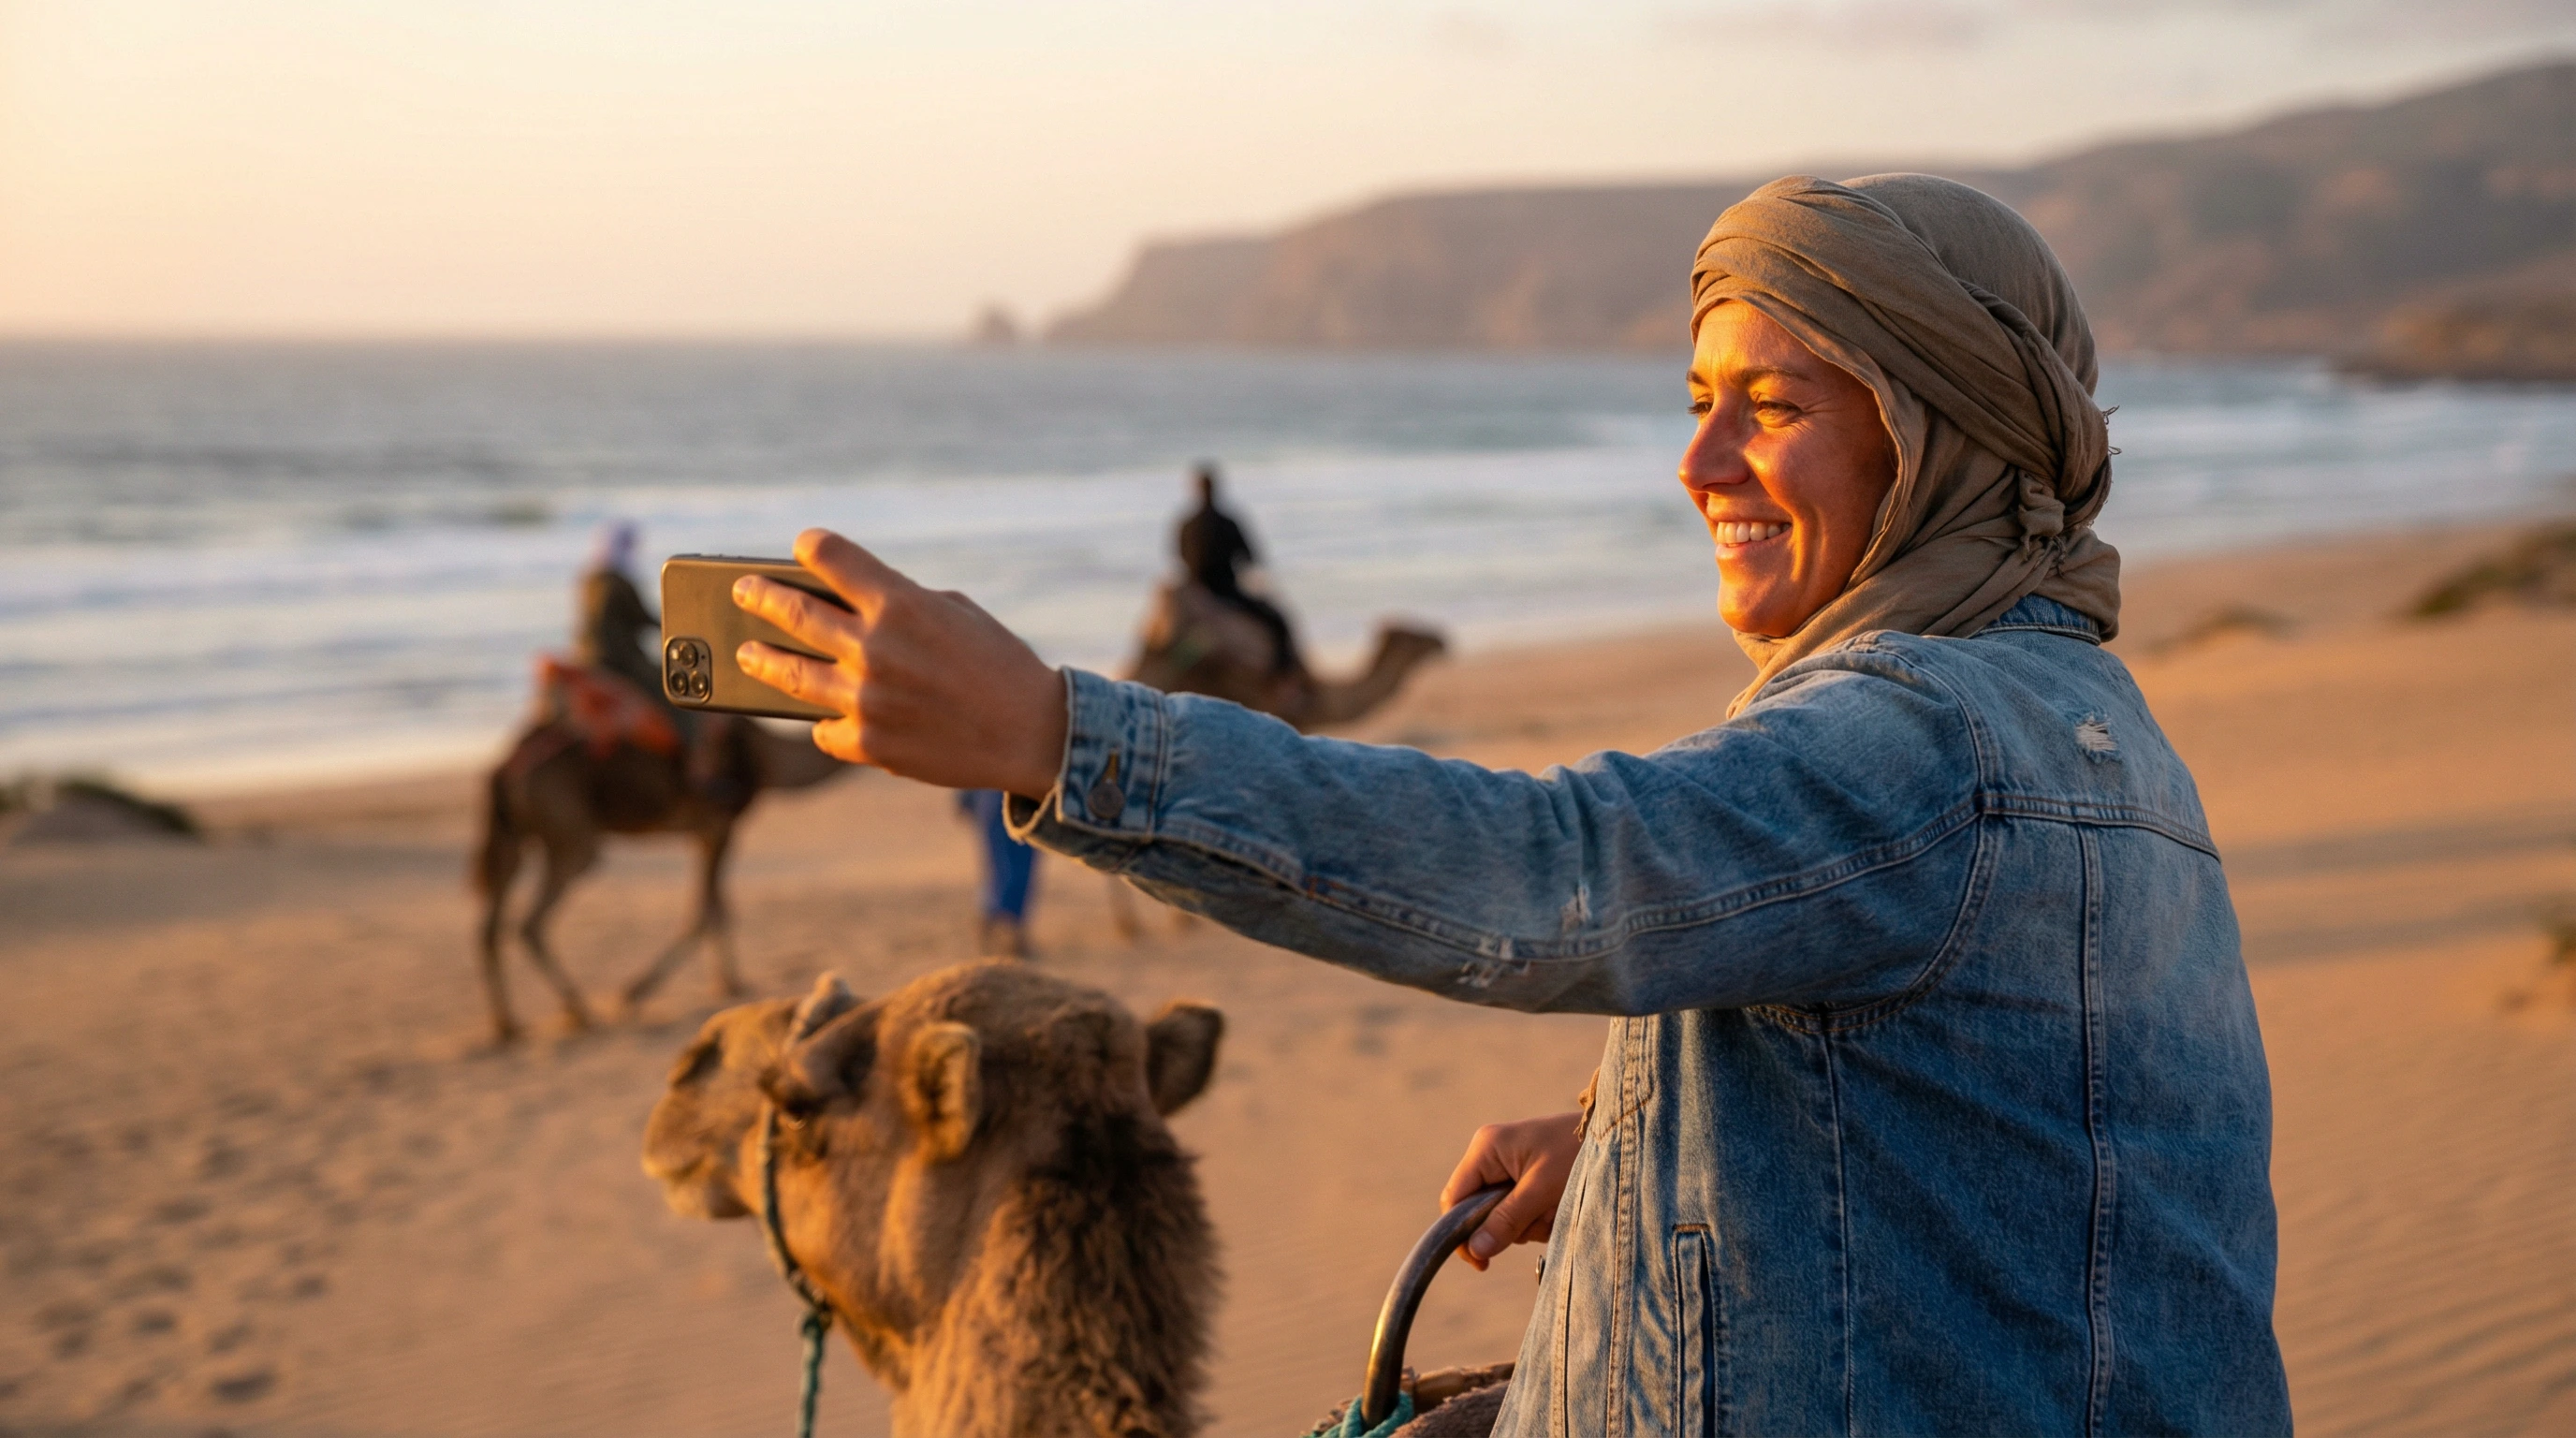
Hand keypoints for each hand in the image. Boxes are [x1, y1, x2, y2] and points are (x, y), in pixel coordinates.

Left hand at [730, 529, 1069, 796]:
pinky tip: (817, 715)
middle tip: (743, 591)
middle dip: (760, 596)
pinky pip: (823, 729)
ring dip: (761, 659)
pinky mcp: (868, 744)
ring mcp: (866, 699)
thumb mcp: (954, 613)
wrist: (1033, 732)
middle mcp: (875, 647)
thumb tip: (846, 612)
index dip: (812, 546)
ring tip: (747, 652)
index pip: (831, 557)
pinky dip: (822, 720)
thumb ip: (899, 606)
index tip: (802, 546)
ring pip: (789, 674)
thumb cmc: (999, 665)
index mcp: (900, 603)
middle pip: (793, 613)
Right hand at [1440, 1111, 1584, 1271]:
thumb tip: (1476, 1249)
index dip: (1461, 1232)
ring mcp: (1509, 1165)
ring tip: (1557, 1208)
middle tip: (1541, 1219)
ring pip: (1502, 1215)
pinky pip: (1520, 1210)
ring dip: (1530, 1223)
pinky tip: (1560, 1207)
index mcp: (1487, 1148)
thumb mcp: (1543, 1190)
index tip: (1481, 1262)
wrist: (1618, 1138)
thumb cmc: (1577, 1154)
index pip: (1455, 1198)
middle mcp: (1491, 1155)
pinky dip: (1540, 1217)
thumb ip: (1507, 1219)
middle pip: (1479, 1210)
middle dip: (1510, 1225)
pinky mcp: (1526, 1177)